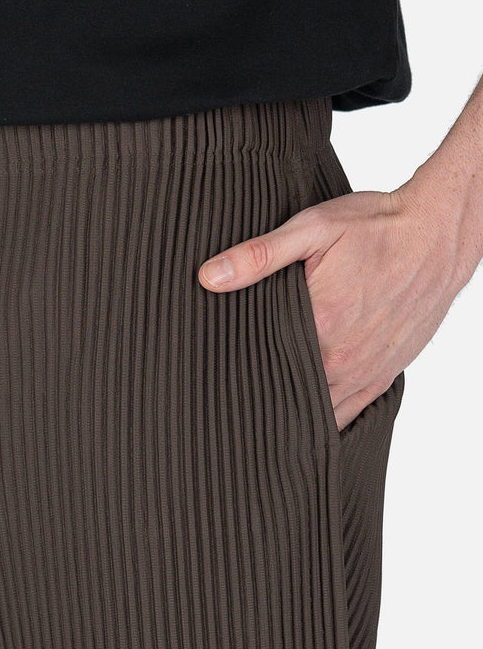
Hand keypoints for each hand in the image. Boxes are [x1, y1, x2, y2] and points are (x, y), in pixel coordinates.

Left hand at [196, 182, 464, 430]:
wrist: (439, 233)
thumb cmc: (378, 226)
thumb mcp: (313, 229)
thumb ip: (259, 255)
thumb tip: (209, 277)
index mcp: (319, 325)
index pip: (259, 364)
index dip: (234, 370)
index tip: (214, 374)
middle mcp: (341, 358)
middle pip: (284, 392)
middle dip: (258, 393)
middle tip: (229, 396)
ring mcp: (363, 371)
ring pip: (314, 410)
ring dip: (289, 410)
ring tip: (260, 410)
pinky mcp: (382, 376)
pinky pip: (348, 414)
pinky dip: (324, 419)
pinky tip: (302, 421)